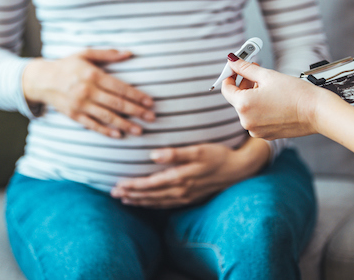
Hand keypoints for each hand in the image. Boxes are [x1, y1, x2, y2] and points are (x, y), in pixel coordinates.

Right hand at [22, 49, 155, 137]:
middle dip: (136, 111)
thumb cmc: (67, 65)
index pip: (120, 87)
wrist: (41, 79)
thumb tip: (129, 53)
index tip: (150, 102)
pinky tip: (119, 135)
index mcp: (93, 75)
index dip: (137, 95)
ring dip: (125, 124)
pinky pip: (92, 125)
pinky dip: (106, 131)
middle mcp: (87, 91)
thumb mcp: (85, 54)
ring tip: (140, 130)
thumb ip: (107, 54)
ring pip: (107, 116)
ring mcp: (80, 104)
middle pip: (116, 103)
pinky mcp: (74, 115)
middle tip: (152, 117)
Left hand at [111, 139, 269, 208]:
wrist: (239, 169)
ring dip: (140, 201)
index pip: (149, 185)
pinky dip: (154, 204)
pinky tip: (148, 203)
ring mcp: (186, 196)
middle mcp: (181, 190)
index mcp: (180, 178)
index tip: (117, 185)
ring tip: (125, 200)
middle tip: (114, 194)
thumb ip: (175, 153)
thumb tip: (152, 155)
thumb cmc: (218, 155)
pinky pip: (167, 204)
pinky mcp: (192, 197)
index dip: (132, 186)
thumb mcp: (198, 150)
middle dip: (131, 195)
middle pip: (150, 195)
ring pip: (157, 202)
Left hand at [221, 58, 330, 139]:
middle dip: (244, 84)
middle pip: (237, 99)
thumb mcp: (268, 75)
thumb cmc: (296, 94)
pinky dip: (261, 108)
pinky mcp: (266, 135)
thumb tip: (232, 60)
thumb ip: (246, 68)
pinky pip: (257, 119)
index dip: (230, 76)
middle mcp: (246, 121)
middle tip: (255, 71)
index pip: (226, 89)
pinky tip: (274, 100)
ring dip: (253, 96)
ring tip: (269, 86)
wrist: (318, 112)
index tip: (236, 69)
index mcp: (244, 105)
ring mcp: (256, 130)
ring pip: (248, 109)